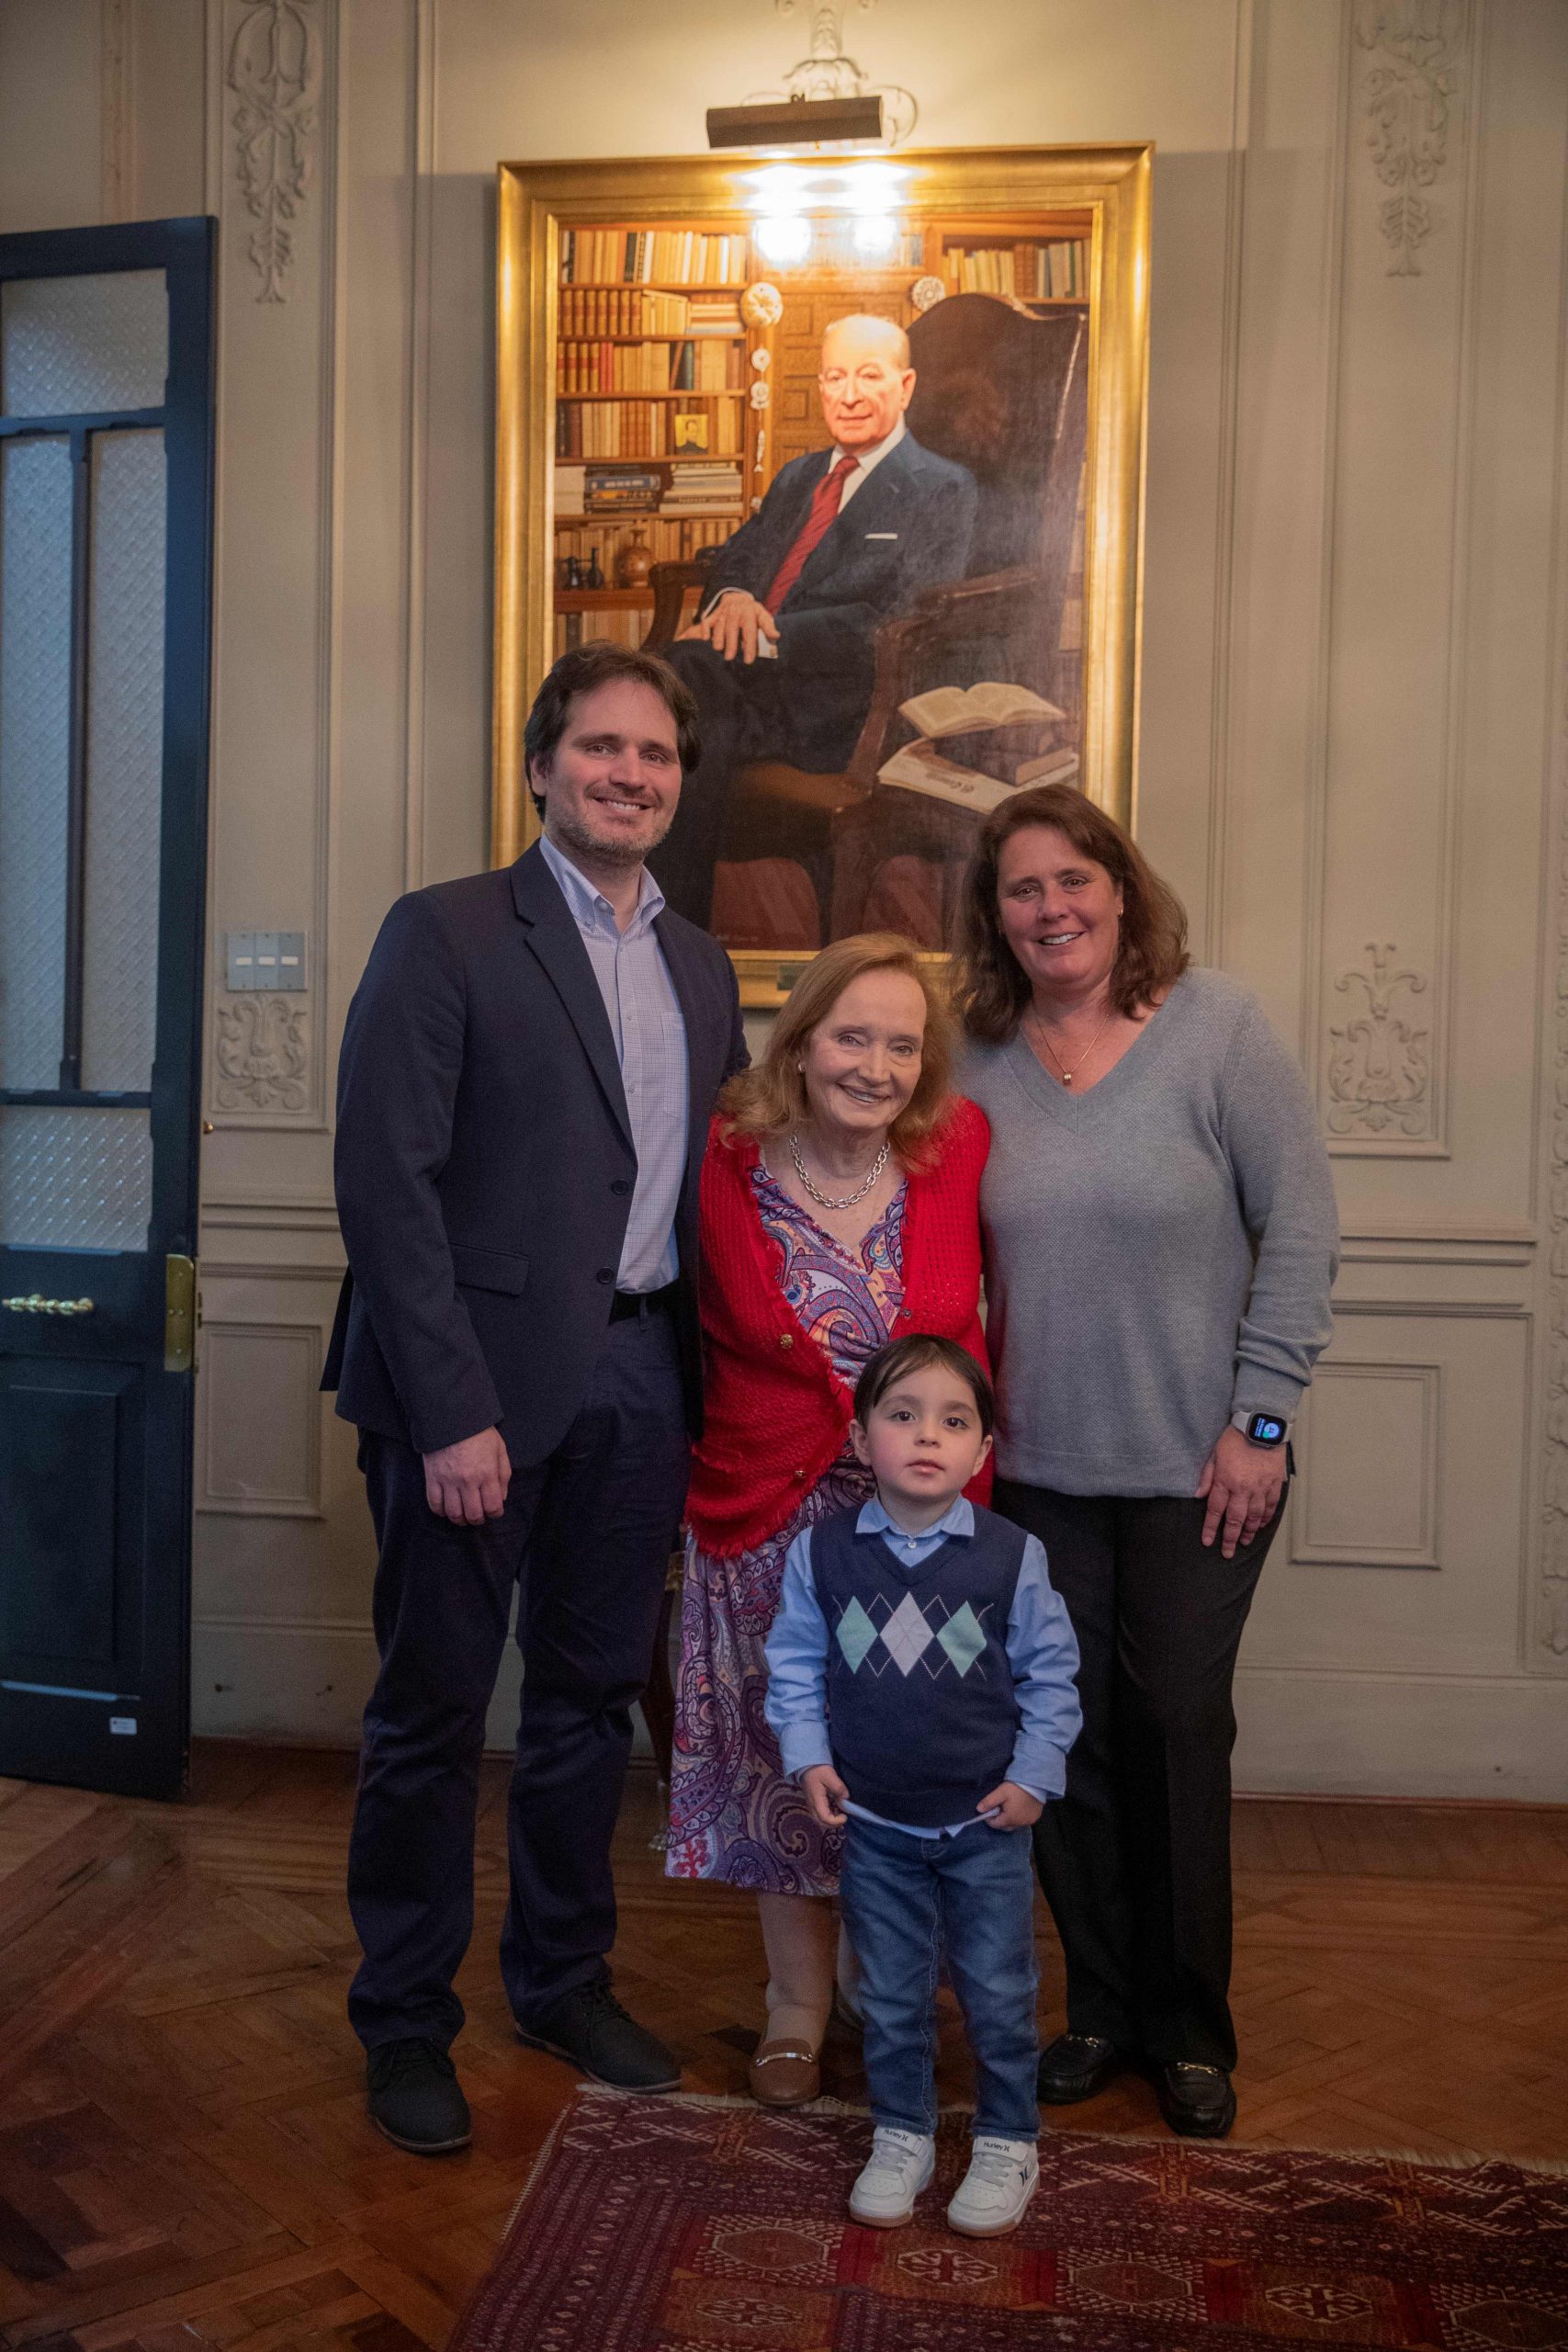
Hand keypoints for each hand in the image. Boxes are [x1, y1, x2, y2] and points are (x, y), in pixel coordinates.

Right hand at [423, 1426, 510, 1525]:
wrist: (452, 1417)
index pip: (493, 1506)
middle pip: (473, 1515)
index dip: (496, 1513)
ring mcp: (448, 1481)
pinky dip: (441, 1512)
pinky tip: (447, 1509)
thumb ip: (503, 1475)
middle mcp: (467, 1481)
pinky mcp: (432, 1478)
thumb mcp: (500, 1449)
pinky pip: (434, 1504)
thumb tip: (501, 1498)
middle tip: (479, 1516)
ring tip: (463, 1516)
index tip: (495, 1511)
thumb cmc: (479, 1432)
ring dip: (460, 1519)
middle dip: (478, 1520)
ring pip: (453, 1513)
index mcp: (487, 1473)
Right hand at [676, 591, 778, 663]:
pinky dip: (704, 629)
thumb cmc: (752, 612)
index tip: (749, 660)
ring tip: (717, 649)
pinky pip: (706, 621)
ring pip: (719, 625)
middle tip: (729, 657)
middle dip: (730, 642)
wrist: (737, 597)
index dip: (749, 645)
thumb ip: (769, 627)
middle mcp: (735, 611)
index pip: (749, 631)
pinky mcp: (713, 614)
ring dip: (717, 637)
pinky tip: (704, 639)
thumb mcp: (763, 616)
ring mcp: (723, 612)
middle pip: (732, 628)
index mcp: (749, 613)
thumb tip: (776, 636)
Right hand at [802, 1763, 848, 1825]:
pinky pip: (820, 1814)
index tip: (845, 1816)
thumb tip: (846, 1798)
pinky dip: (828, 1816)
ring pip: (820, 1819)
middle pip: (821, 1822)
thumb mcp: (830, 1776)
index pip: (825, 1818)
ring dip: (831, 1821)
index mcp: (816, 1800)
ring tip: (841, 1815)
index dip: (836, 1821)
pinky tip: (836, 1810)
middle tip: (844, 1818)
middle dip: (834, 1824)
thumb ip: (838, 1788)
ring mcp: (812, 1804)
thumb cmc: (818, 1770)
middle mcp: (812, 1805)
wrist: (806, 1764)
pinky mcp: (813, 1802)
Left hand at [977, 1781, 1042, 1829]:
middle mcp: (1020, 1823)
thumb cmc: (1016, 1787)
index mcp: (1010, 1819)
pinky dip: (1019, 1818)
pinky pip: (1024, 1822)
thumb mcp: (1000, 1792)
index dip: (989, 1818)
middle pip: (1005, 1827)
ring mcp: (1029, 1821)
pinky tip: (1018, 1809)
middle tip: (998, 1808)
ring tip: (1008, 1808)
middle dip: (999, 1820)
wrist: (1035, 1782)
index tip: (989, 1809)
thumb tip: (978, 1810)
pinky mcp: (1035, 1817)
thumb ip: (989, 1802)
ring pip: (1015, 1825)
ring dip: (1009, 1820)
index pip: (995, 1825)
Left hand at [1195, 1424, 1286, 1556]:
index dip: (1211, 1528)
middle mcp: (1243, 1489)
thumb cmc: (1234, 1438)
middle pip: (1236, 1519)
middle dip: (1230, 1538)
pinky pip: (1271, 1507)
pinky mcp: (1274, 1484)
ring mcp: (1261, 1488)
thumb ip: (1207, 1477)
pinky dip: (1266, 1518)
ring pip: (1255, 1517)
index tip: (1208, 1542)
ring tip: (1244, 1542)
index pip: (1216, 1511)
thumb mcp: (1214, 1455)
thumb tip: (1198, 1496)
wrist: (1260, 1426)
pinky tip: (1262, 1526)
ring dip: (1249, 1531)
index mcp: (1226, 1481)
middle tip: (1227, 1552)